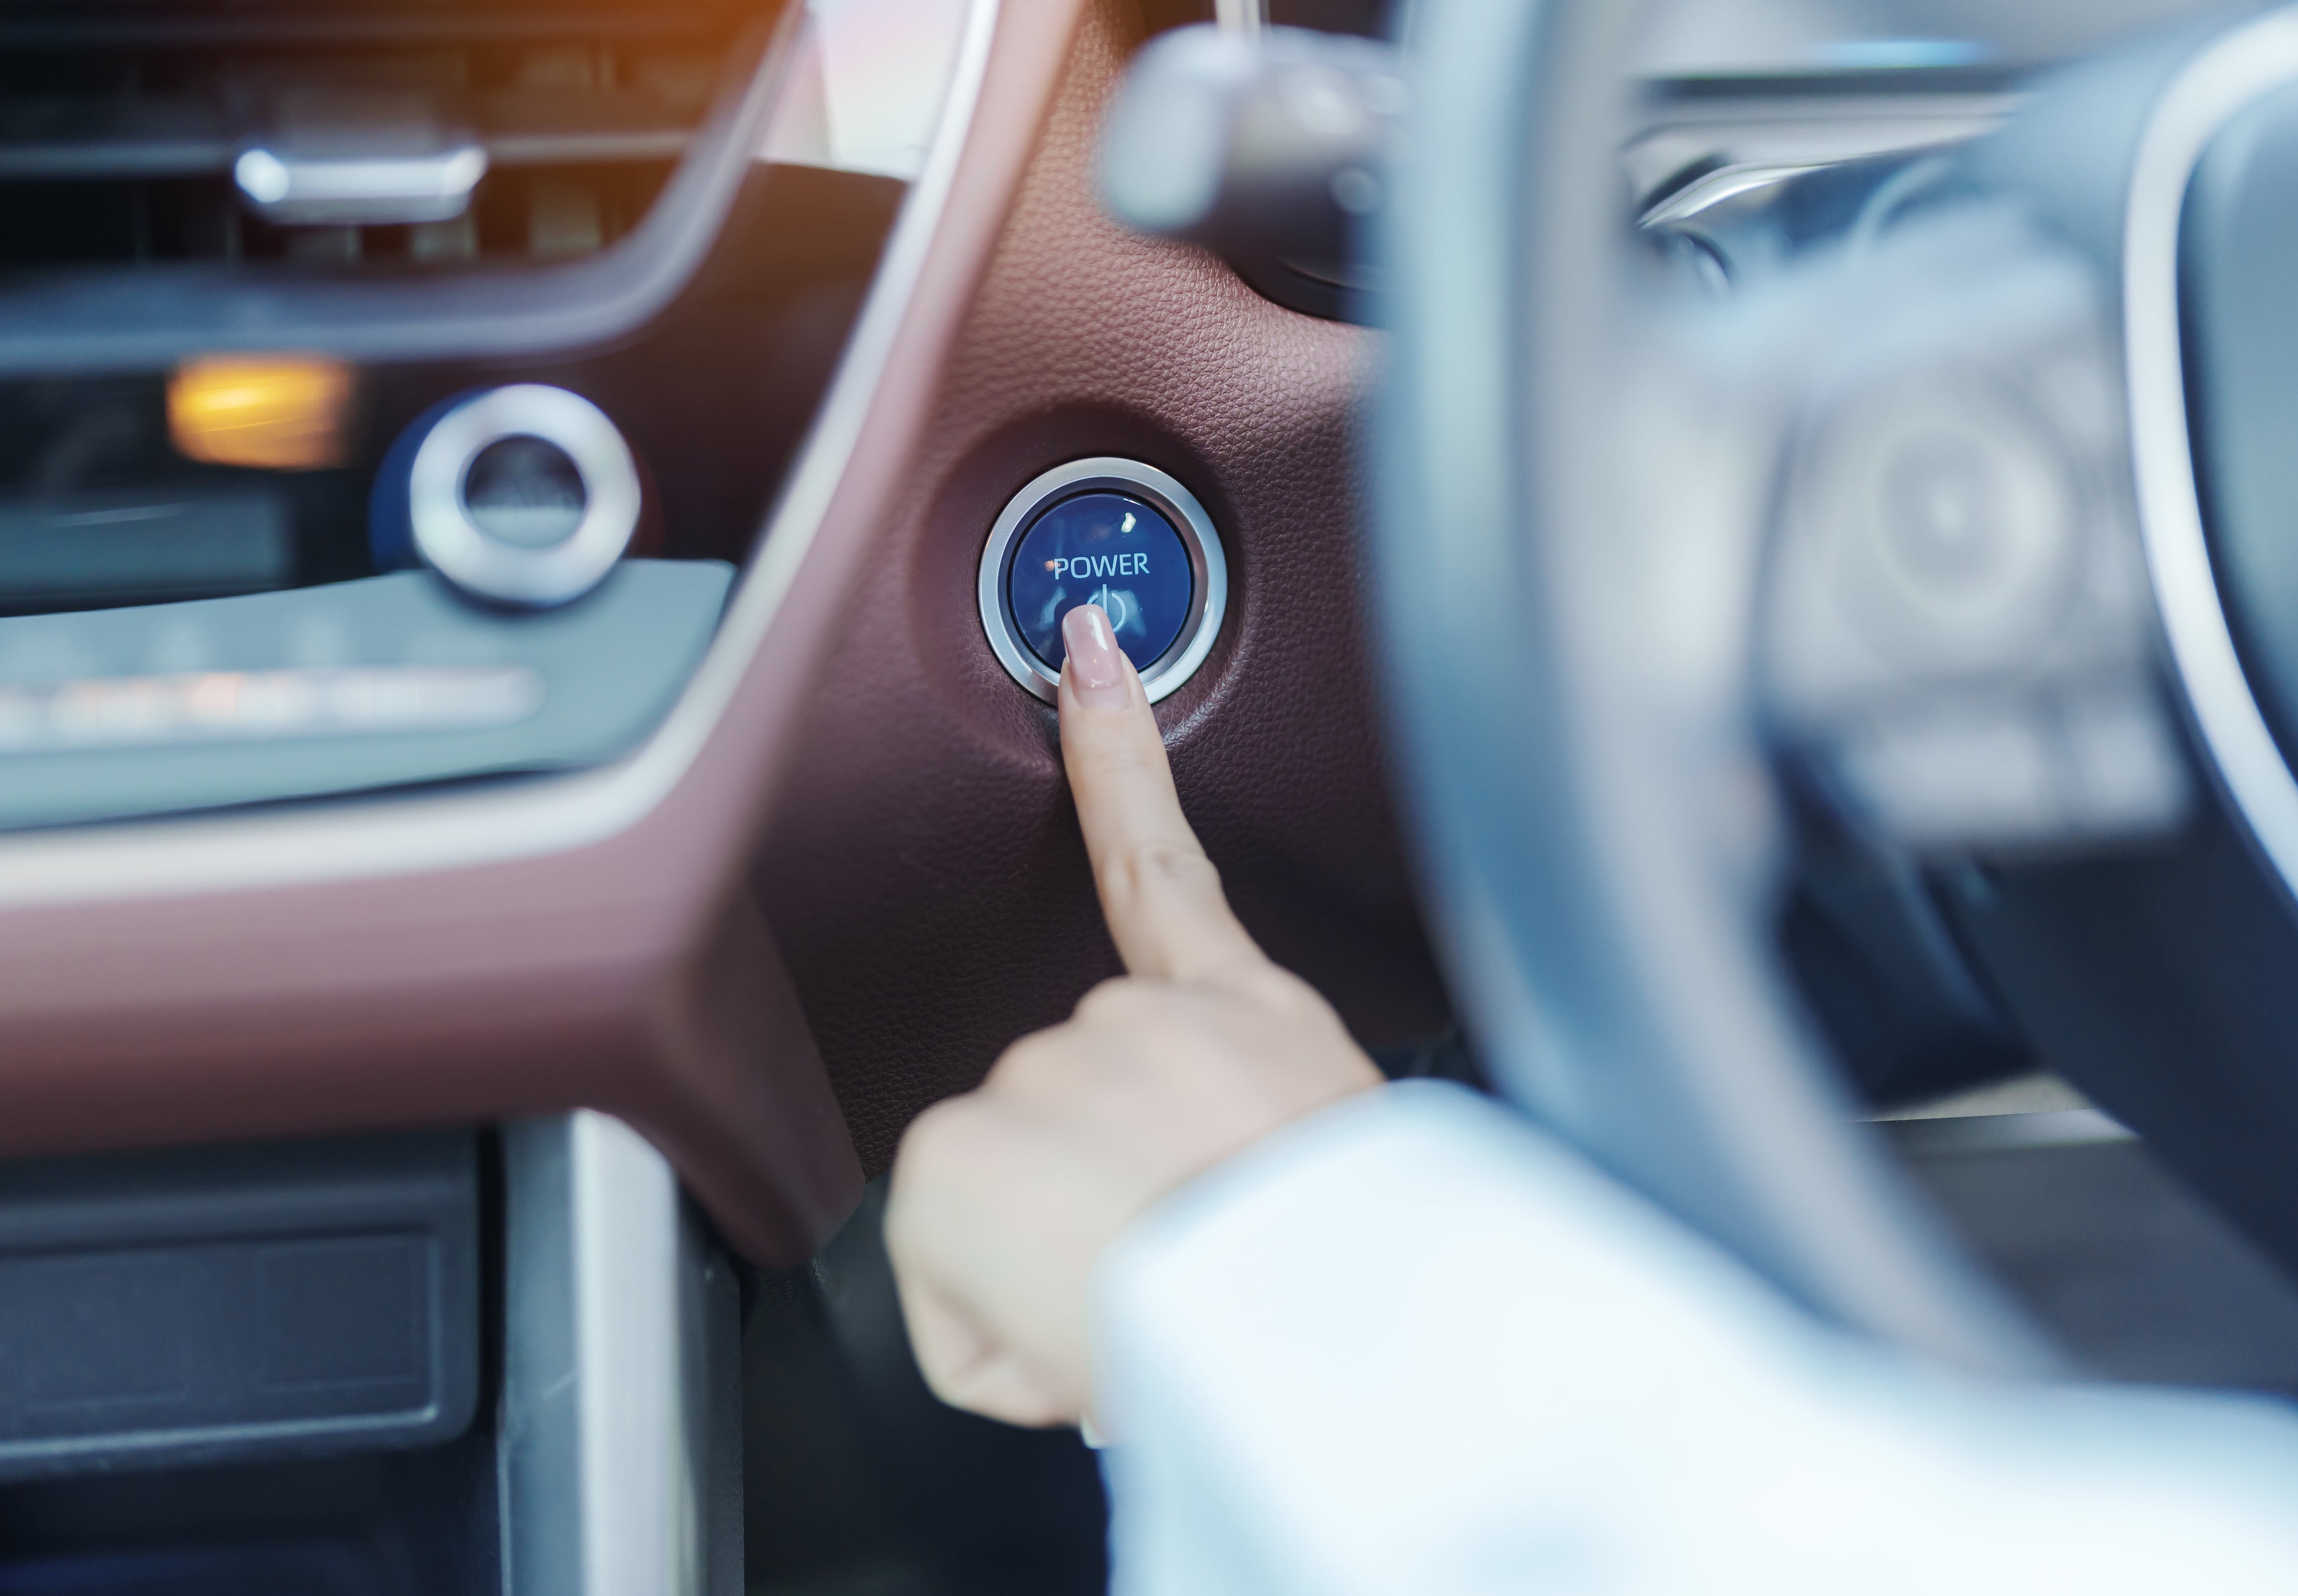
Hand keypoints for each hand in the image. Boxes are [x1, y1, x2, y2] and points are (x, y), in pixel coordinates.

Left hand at [885, 604, 1383, 1427]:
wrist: (1320, 1337)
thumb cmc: (1347, 1298)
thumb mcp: (1335, 1176)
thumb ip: (1245, 1136)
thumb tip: (1184, 1190)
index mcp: (1246, 1020)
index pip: (1164, 866)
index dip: (1120, 755)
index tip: (1090, 658)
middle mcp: (1138, 1022)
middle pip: (1066, 1108)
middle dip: (1094, 1198)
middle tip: (1176, 1262)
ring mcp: (1043, 1069)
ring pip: (1009, 1197)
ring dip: (1053, 1261)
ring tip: (1144, 1297)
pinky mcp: (961, 1139)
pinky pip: (950, 1271)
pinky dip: (992, 1322)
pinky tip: (1067, 1321)